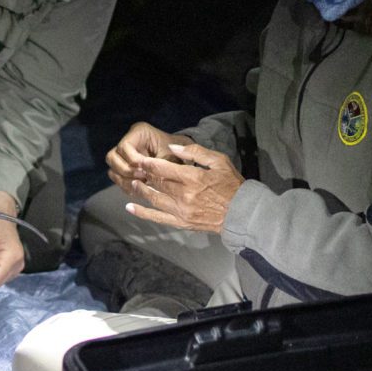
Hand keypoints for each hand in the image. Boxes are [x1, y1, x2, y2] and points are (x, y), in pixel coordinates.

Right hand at [105, 122, 191, 194]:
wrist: (182, 159)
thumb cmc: (178, 155)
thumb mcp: (171, 156)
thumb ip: (159, 165)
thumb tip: (145, 174)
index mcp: (138, 132)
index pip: (124, 146)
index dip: (132, 160)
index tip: (145, 170)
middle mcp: (127, 142)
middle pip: (112, 157)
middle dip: (126, 171)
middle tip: (142, 178)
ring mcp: (123, 156)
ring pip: (112, 169)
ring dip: (125, 180)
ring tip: (142, 185)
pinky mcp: (124, 168)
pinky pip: (117, 179)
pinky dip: (127, 186)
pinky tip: (140, 189)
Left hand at [123, 142, 243, 232]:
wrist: (241, 213)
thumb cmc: (231, 184)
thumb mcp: (219, 161)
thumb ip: (195, 152)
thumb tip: (172, 148)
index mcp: (193, 178)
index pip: (164, 168)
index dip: (149, 164)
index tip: (140, 160)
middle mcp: (184, 195)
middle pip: (158, 183)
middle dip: (144, 175)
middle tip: (135, 170)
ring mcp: (181, 211)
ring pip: (155, 199)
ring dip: (142, 191)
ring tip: (134, 184)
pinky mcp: (181, 223)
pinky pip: (158, 218)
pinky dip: (143, 213)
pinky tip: (130, 208)